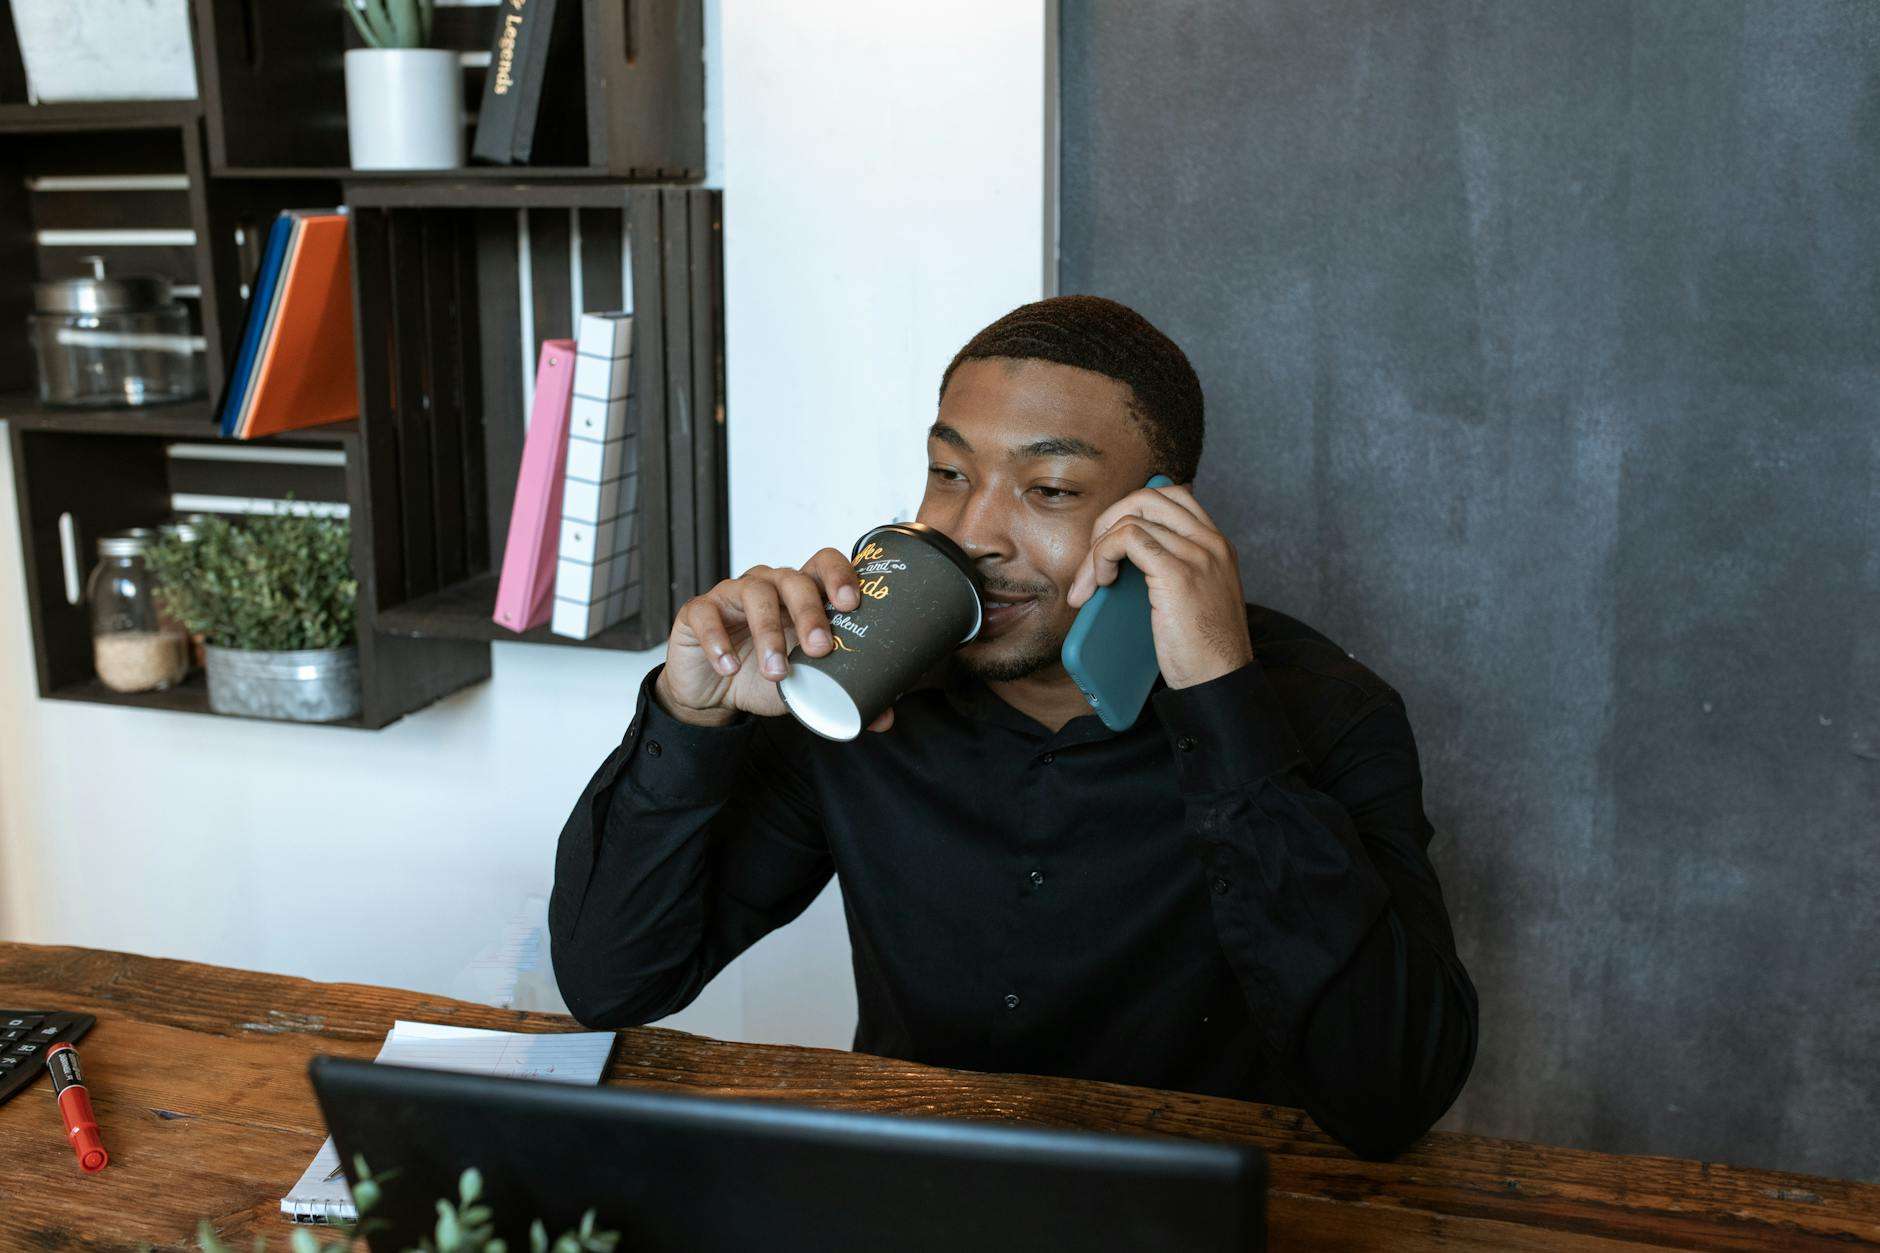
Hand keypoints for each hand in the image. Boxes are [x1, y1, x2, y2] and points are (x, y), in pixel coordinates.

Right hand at [654, 549, 897, 731]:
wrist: (714, 693)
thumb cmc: (764, 676)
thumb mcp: (806, 687)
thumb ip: (843, 694)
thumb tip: (884, 717)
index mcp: (801, 594)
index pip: (824, 564)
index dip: (840, 575)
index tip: (852, 604)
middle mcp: (769, 585)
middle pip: (793, 579)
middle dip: (809, 612)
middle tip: (820, 648)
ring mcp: (732, 594)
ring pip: (754, 594)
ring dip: (768, 633)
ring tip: (777, 672)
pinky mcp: (698, 611)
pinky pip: (707, 614)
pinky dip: (719, 641)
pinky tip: (728, 666)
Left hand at [1065, 484, 1253, 689]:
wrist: (1220, 682)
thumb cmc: (1201, 651)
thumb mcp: (1193, 598)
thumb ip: (1170, 570)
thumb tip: (1118, 560)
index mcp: (1216, 545)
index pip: (1171, 497)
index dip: (1131, 512)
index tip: (1112, 545)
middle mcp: (1210, 543)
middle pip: (1147, 497)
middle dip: (1108, 522)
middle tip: (1092, 561)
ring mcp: (1197, 555)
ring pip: (1130, 519)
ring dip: (1096, 548)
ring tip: (1088, 583)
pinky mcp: (1177, 573)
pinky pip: (1126, 539)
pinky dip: (1101, 556)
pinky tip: (1098, 584)